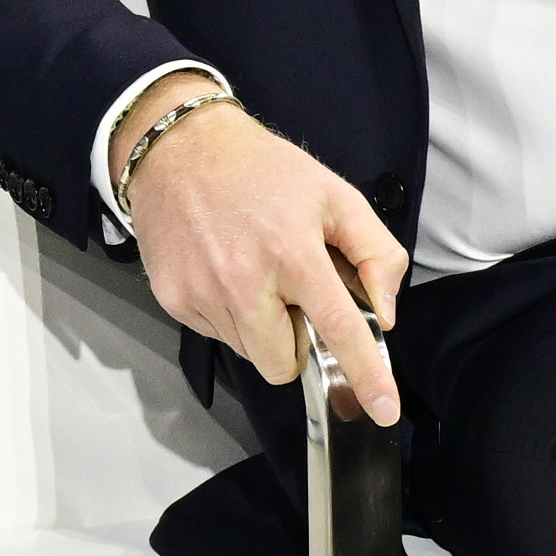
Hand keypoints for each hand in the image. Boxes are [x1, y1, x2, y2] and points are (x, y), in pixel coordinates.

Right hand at [115, 87, 407, 423]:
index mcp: (293, 253)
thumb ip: (376, 252)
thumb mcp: (336, 194)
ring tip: (254, 274)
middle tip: (292, 297)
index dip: (365, 375)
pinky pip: (216, 334)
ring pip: (249, 352)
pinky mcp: (173, 299)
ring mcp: (202, 294)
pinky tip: (224, 271)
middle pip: (284, 365)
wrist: (177, 146)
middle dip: (297, 345)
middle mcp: (243, 282)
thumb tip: (382, 313)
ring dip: (261, 329)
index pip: (338, 329)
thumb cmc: (262, 169)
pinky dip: (229, 316)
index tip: (382, 409)